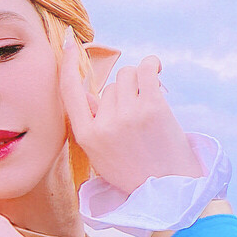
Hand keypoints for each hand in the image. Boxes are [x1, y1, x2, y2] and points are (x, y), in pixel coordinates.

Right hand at [58, 30, 202, 198]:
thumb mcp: (102, 156)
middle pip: (109, 86)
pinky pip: (147, 68)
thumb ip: (92, 126)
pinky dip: (152, 66)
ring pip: (127, 75)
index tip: (69, 44)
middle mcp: (104, 124)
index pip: (69, 92)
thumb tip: (89, 95)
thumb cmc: (136, 174)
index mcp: (86, 136)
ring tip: (151, 102)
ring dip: (140, 82)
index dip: (67, 65)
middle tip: (140, 118)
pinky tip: (157, 72)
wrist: (169, 191)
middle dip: (125, 95)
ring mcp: (128, 114)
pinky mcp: (153, 106)